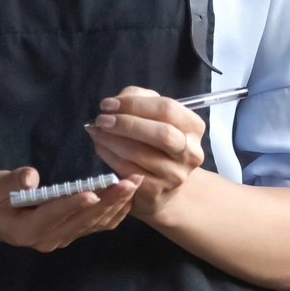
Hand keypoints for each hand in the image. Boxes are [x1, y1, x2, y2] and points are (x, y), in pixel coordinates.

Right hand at [0, 166, 141, 252]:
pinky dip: (115, 211)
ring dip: (116, 204)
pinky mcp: (71, 234)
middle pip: (82, 220)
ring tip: (134, 183)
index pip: (53, 215)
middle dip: (108, 200)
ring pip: (94, 223)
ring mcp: (62, 239)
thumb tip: (31, 177)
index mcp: (27, 230)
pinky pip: (97, 225)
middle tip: (129, 180)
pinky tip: (128, 196)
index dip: (73, 203)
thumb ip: (12, 181)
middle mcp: (48, 240)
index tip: (94, 191)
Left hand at [86, 86, 203, 220]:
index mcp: (193, 127)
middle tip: (101, 120)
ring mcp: (174, 174)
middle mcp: (190, 152)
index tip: (108, 104)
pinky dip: (109, 155)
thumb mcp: (154, 116)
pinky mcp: (155, 190)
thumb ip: (139, 100)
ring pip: (140, 153)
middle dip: (126, 123)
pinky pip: (127, 169)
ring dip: (111, 139)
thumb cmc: (157, 142)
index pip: (167, 109)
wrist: (164, 184)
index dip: (134, 104)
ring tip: (96, 131)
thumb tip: (115, 103)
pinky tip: (101, 146)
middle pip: (161, 133)